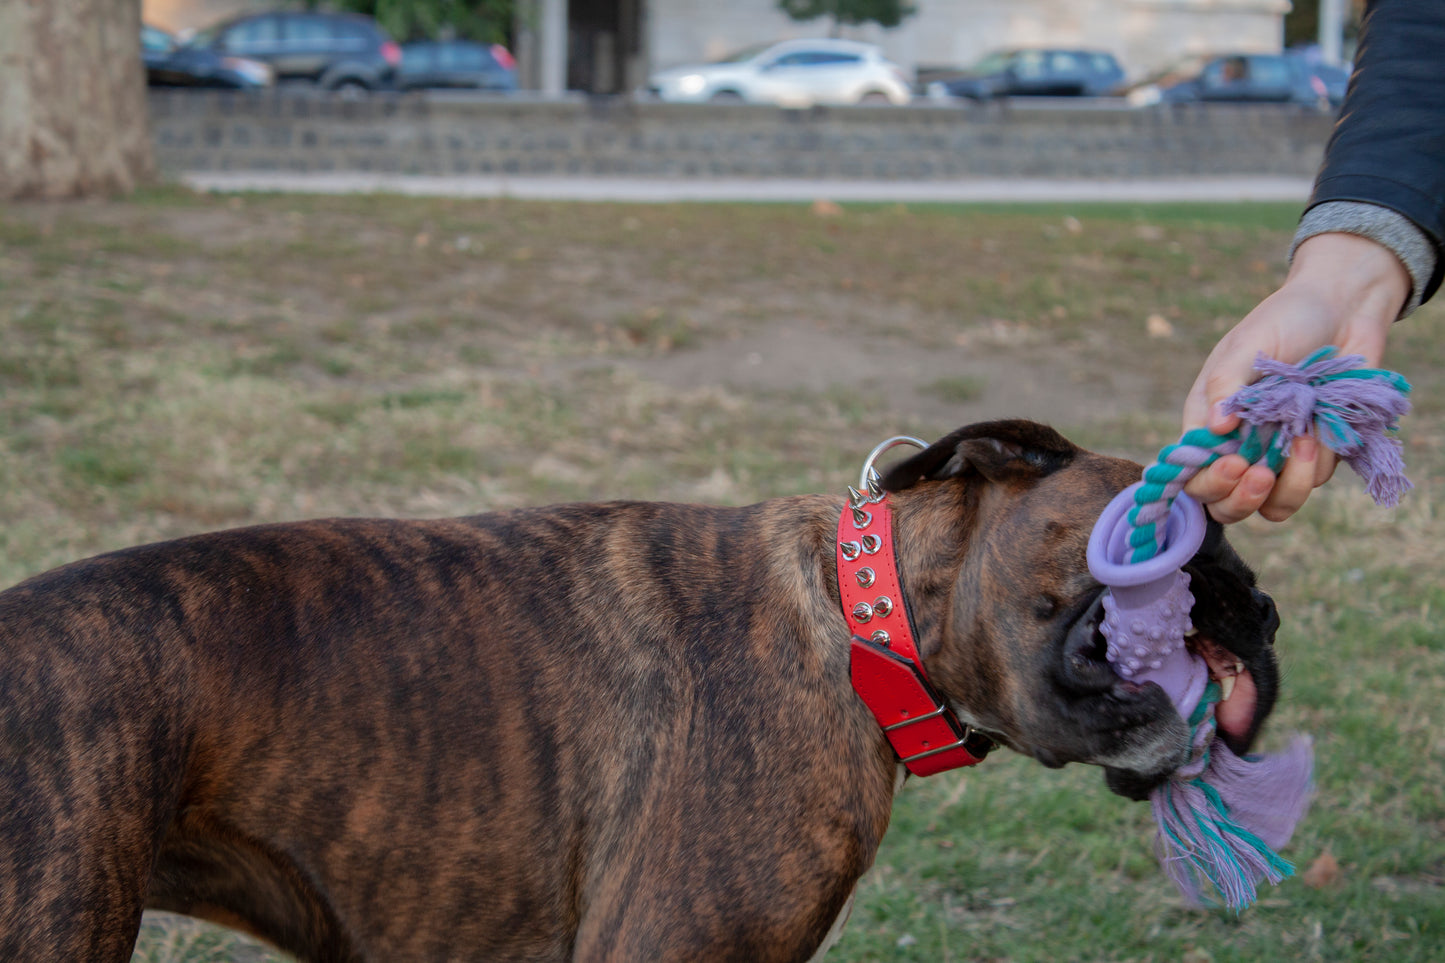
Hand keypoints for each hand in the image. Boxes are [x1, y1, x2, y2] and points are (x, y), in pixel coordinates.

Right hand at [1182, 233, 1406, 522]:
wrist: (1347, 307)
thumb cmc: (1287, 319)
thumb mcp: (1248, 345)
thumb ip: (1226, 386)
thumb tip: (1213, 429)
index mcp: (1207, 421)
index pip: (1193, 472)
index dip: (1208, 480)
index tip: (1235, 464)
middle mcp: (1238, 446)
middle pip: (1225, 504)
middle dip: (1241, 499)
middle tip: (1261, 476)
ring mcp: (1277, 454)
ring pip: (1273, 505)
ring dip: (1289, 487)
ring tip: (1305, 442)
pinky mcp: (1313, 455)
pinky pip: (1313, 480)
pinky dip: (1320, 459)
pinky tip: (1325, 423)